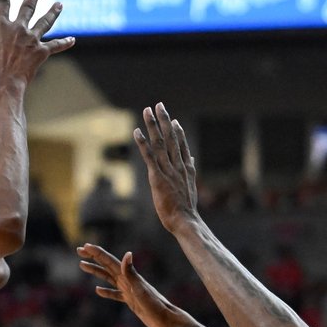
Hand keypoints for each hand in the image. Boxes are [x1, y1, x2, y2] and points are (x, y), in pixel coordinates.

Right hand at [0, 0, 74, 92]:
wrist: (3, 84)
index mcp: (2, 25)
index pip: (3, 2)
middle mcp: (19, 28)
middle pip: (28, 7)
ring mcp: (32, 39)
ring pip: (45, 22)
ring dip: (53, 12)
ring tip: (59, 4)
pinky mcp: (41, 52)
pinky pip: (55, 46)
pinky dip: (64, 43)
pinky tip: (72, 40)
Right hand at [77, 244, 176, 326]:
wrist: (166, 320)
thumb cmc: (155, 305)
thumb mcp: (141, 289)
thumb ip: (131, 273)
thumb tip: (127, 254)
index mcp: (128, 276)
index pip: (109, 261)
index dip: (97, 253)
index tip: (84, 246)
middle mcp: (128, 280)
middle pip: (106, 266)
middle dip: (93, 257)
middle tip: (79, 250)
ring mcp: (129, 290)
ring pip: (108, 278)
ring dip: (96, 271)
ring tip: (83, 265)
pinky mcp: (130, 300)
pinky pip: (115, 294)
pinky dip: (106, 291)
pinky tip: (98, 290)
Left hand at [134, 103, 199, 234]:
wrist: (185, 220)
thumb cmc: (186, 208)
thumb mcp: (190, 187)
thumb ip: (189, 170)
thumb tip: (190, 159)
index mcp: (186, 168)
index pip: (181, 144)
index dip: (176, 131)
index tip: (172, 119)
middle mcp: (177, 165)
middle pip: (170, 138)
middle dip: (164, 120)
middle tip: (159, 105)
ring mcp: (167, 170)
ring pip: (159, 143)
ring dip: (153, 126)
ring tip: (147, 111)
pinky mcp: (157, 177)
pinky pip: (149, 156)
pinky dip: (142, 143)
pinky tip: (137, 132)